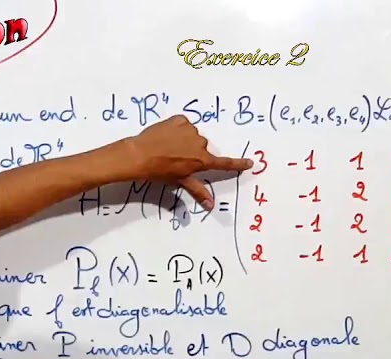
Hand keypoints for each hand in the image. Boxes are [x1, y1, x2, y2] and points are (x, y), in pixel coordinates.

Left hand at [122, 116, 253, 209]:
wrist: (140, 155)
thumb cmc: (159, 171)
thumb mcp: (179, 181)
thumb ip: (197, 191)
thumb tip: (211, 205)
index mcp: (201, 160)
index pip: (224, 164)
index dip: (238, 164)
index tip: (250, 163)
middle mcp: (200, 144)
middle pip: (201, 148)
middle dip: (192, 152)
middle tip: (175, 158)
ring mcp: (190, 130)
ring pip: (191, 135)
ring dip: (183, 139)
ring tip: (167, 147)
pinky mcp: (180, 120)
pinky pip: (182, 124)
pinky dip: (176, 128)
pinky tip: (165, 136)